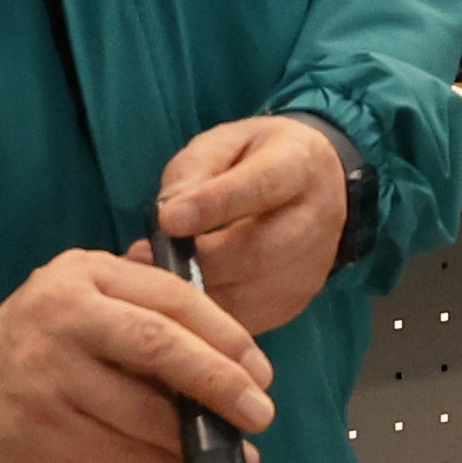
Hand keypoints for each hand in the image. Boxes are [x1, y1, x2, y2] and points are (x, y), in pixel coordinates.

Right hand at [0, 246, 273, 462]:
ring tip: (238, 455)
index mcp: (87, 274)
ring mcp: (50, 372)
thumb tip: (232, 352)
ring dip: (196, 440)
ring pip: (142, 411)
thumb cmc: (43, 343)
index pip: (173, 298)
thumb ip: (144, 309)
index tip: (261, 371)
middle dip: (220, 382)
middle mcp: (66, 314)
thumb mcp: (84, 300)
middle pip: (160, 347)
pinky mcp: (42, 425)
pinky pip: (119, 453)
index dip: (226, 336)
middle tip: (261, 413)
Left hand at [156, 114, 354, 336]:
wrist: (318, 188)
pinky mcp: (297, 301)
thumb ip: (194, 171)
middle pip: (258, 252)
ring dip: (197, 293)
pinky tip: (179, 300)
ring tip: (154, 280)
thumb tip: (168, 215)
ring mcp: (311, 267)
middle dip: (198, 261)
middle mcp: (316, 219)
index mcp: (299, 165)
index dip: (213, 205)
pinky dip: (209, 315)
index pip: (260, 186)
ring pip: (250, 293)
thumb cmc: (257, 160)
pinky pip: (248, 318)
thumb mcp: (224, 144)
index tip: (168, 220)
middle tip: (144, 258)